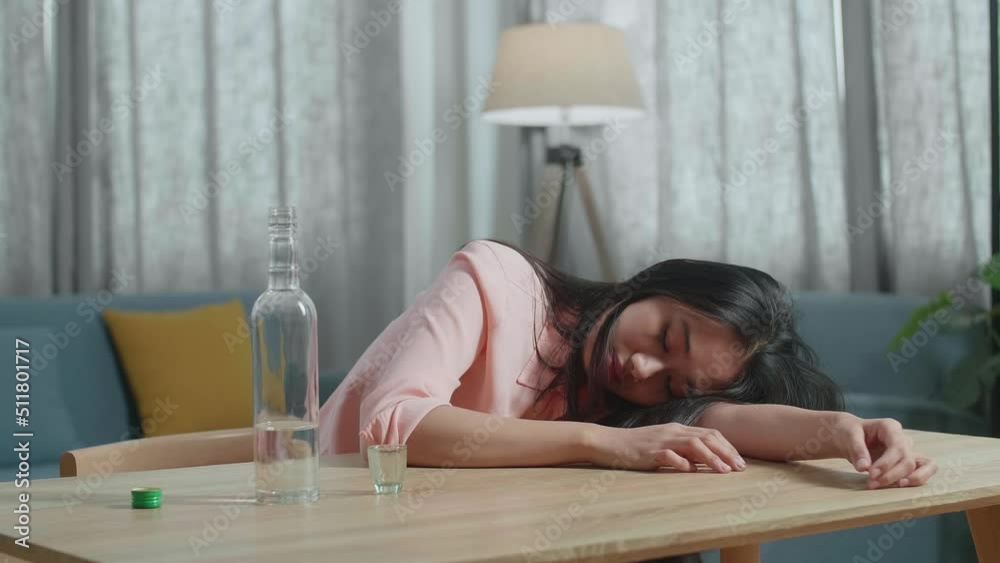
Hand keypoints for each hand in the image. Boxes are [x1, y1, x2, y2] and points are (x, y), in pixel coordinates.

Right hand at [587, 423, 746, 472]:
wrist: (608, 442)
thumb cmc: (636, 447)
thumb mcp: (663, 445)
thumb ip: (682, 451)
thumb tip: (702, 464)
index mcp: (678, 429)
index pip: (709, 434)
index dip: (727, 447)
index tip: (739, 461)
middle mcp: (673, 431)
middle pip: (706, 437)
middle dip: (726, 452)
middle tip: (740, 467)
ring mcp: (661, 440)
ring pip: (692, 445)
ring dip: (711, 458)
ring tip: (724, 471)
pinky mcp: (649, 451)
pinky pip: (669, 455)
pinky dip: (682, 462)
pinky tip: (691, 471)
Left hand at [832, 415, 936, 488]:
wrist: (848, 436)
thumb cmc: (849, 432)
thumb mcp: (848, 436)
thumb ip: (857, 450)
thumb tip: (864, 468)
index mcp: (890, 427)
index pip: (897, 447)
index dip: (887, 464)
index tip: (871, 474)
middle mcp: (903, 439)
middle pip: (908, 460)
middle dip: (891, 475)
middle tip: (871, 483)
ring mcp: (908, 451)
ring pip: (927, 465)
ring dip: (912, 479)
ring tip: (895, 487)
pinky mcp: (908, 463)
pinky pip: (923, 471)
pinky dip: (916, 480)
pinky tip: (899, 486)